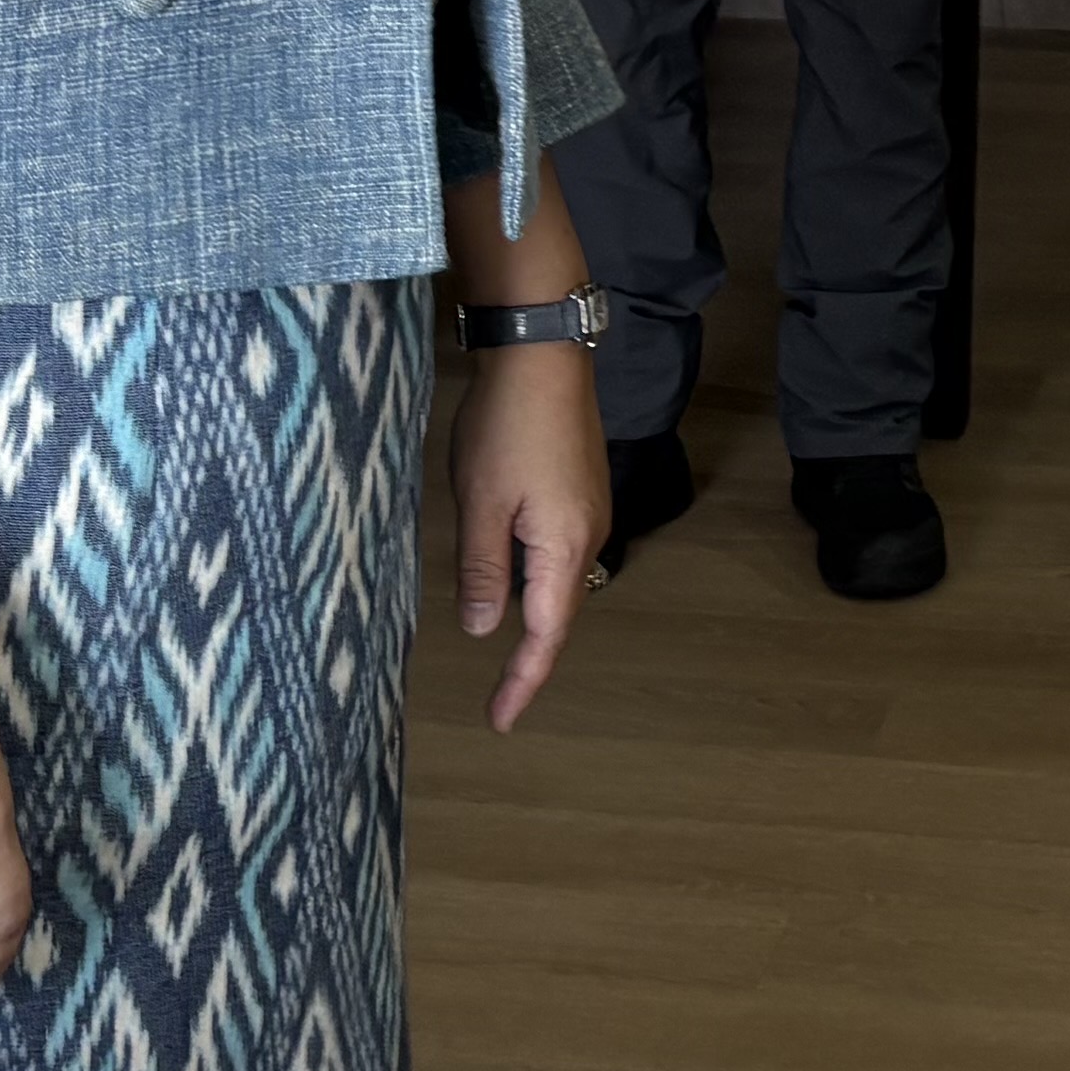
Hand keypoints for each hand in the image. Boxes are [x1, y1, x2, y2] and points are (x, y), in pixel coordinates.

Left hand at [450, 347, 603, 729]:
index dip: (522, 681)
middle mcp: (588, 534)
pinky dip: (534, 574)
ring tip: (499, 640)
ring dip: (531, 610)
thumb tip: (486, 631)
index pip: (545, 635)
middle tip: (498, 696)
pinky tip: (508, 571)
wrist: (543, 350)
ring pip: (558, 579)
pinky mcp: (580, 486)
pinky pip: (558, 549)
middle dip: (530, 653)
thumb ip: (483, 570)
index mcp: (564, 547)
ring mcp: (589, 507)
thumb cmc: (506, 425)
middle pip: (560, 612)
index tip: (500, 720)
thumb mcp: (481, 502)